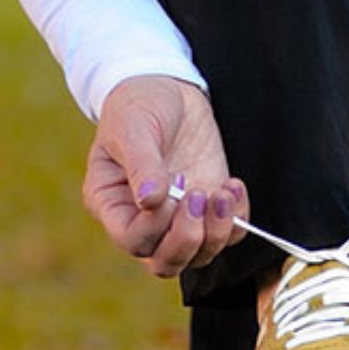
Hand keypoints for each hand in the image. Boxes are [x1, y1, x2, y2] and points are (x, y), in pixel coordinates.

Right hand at [83, 74, 247, 278]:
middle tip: (200, 194)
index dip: (158, 224)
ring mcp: (177, 217)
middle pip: (165, 262)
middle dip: (189, 238)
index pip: (133, 241)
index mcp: (111, 204)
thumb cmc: (138, 105)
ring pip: (198, 256)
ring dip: (217, 231)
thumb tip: (150, 201)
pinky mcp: (207, 206)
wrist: (166, 87)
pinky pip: (226, 235)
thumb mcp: (133, 128)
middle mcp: (142, 219)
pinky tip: (233, 186)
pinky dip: (237, 219)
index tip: (176, 180)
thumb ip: (142, 164)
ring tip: (223, 191)